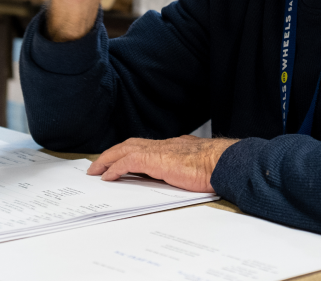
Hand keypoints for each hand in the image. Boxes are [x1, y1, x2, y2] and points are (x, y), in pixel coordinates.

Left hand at [89, 135, 237, 192]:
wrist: (223, 162)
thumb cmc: (217, 167)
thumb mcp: (198, 168)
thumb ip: (188, 168)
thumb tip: (187, 175)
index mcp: (175, 146)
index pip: (146, 147)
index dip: (130, 153)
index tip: (121, 162)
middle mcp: (165, 144)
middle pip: (131, 144)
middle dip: (113, 153)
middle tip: (99, 165)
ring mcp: (159, 150)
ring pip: (125, 149)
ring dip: (108, 159)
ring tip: (97, 170)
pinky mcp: (155, 159)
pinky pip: (128, 161)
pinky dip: (115, 168)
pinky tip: (108, 176)